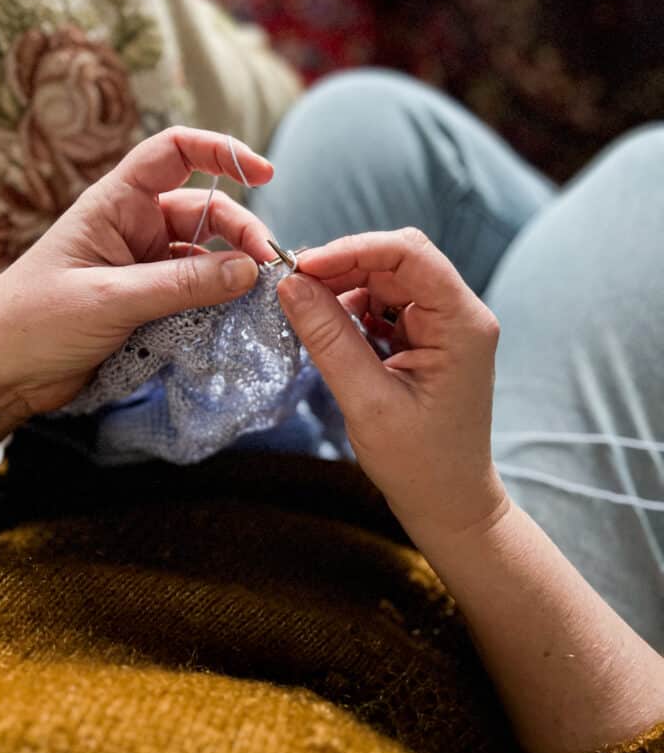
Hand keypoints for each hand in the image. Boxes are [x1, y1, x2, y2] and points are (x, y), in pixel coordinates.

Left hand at [0, 127, 273, 466]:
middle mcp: (132, 228)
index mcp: (114, 204)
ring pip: (203, 256)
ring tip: (257, 297)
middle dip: (239, 231)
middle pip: (203, 211)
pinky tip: (233, 318)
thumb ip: (181, 285)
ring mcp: (140, 266)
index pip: (174, 153)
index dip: (221, 153)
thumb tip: (249, 271)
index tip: (265, 174)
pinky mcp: (145, 303)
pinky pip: (193, 292)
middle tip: (267, 268)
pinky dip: (216, 301)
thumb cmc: (34, 322)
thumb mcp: (110, 300)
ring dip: (231, 271)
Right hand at [278, 228, 507, 536]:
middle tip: (292, 285)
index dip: (352, 249)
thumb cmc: (419, 463)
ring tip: (305, 311)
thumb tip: (290, 285)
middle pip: (397, 260)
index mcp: (462, 323)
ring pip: (387, 280)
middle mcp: (459, 315)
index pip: (409, 254)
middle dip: (343, 265)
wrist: (449, 504)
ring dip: (343, 286)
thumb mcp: (367, 401)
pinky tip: (328, 327)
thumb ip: (329, 339)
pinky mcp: (427, 339)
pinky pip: (385, 305)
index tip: (302, 266)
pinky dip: (352, 308)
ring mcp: (444, 326)